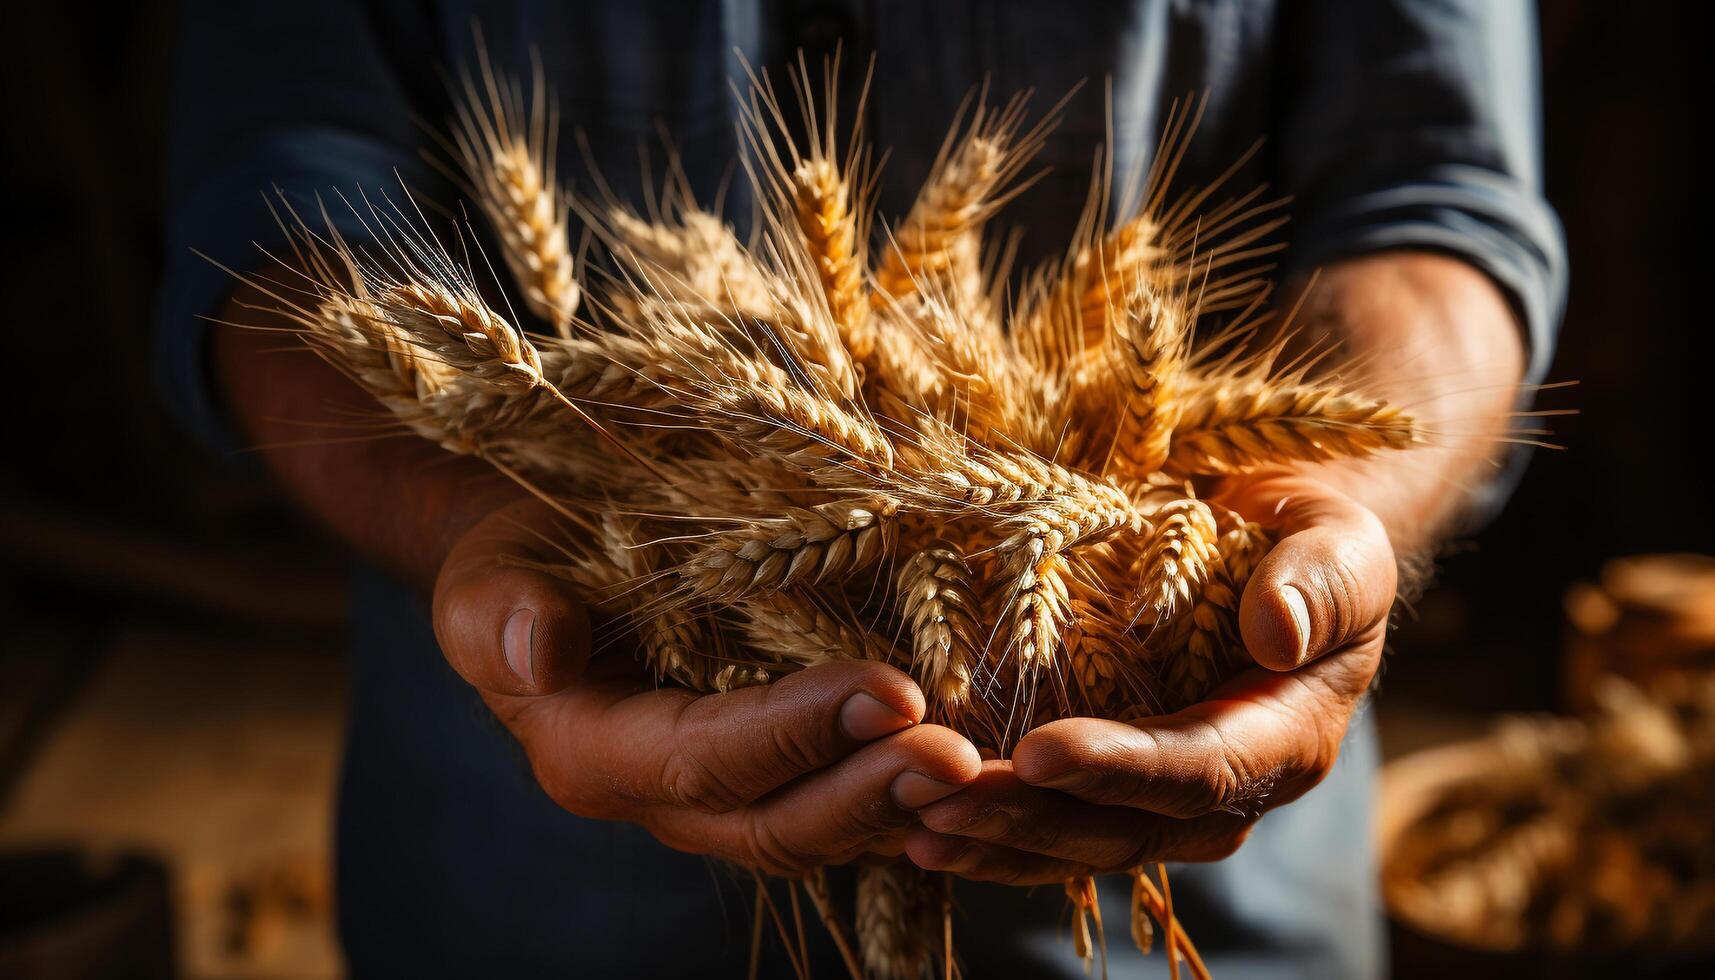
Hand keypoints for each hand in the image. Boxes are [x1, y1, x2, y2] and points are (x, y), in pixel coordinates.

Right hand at [434, 498, 982, 875]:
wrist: (557, 566)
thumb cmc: (522, 559)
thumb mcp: (487, 574)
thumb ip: (499, 614)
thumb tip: (541, 647)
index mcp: (596, 756)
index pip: (706, 760)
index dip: (799, 734)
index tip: (891, 690)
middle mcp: (668, 798)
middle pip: (781, 824)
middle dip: (875, 792)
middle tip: (966, 756)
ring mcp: (729, 796)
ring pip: (829, 828)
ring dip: (913, 805)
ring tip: (998, 772)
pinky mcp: (779, 774)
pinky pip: (852, 800)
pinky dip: (916, 791)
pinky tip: (989, 765)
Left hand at [903, 473, 1394, 883]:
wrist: (1279, 549)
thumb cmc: (1310, 534)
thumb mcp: (1340, 539)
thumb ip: (1323, 580)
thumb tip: (1276, 631)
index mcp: (1287, 739)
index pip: (1201, 771)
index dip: (1121, 767)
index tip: (1038, 752)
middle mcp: (1225, 790)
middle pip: (1123, 826)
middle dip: (1029, 820)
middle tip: (939, 798)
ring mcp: (1164, 798)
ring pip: (1076, 844)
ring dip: (994, 840)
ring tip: (913, 828)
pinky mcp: (1114, 788)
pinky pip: (1051, 826)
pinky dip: (987, 832)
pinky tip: (913, 827)